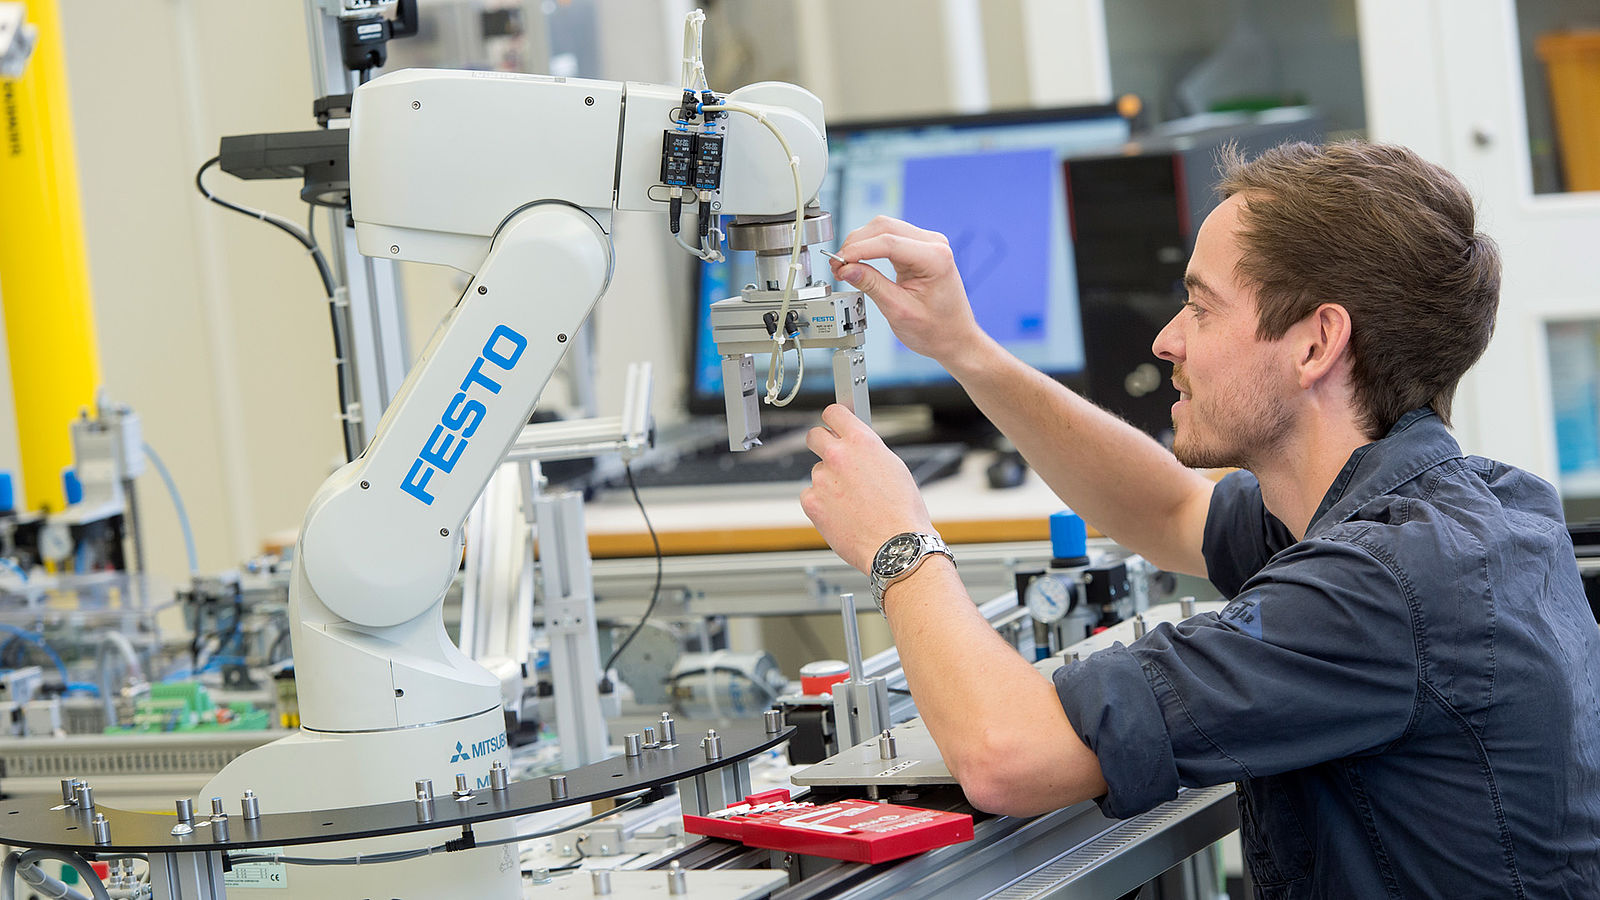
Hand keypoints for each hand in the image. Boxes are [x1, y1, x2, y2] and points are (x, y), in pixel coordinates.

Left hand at [800, 405, 934, 572]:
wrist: (896, 546)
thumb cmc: (902, 512)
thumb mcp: (894, 468)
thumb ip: (868, 452)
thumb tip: (856, 446)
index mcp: (862, 441)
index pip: (834, 413)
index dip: (833, 419)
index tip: (833, 425)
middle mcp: (838, 455)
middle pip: (814, 435)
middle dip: (822, 444)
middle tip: (833, 459)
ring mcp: (822, 478)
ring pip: (817, 472)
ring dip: (828, 482)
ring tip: (851, 502)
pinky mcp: (811, 502)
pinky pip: (810, 495)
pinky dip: (821, 503)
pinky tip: (841, 514)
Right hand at [829, 216, 984, 366]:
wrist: (955, 337)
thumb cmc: (937, 330)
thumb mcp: (899, 311)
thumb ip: (872, 285)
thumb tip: (846, 268)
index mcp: (935, 258)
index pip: (888, 242)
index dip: (858, 250)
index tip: (838, 263)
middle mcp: (934, 244)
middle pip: (884, 227)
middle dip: (856, 244)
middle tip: (837, 266)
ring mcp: (928, 243)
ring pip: (884, 228)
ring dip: (861, 243)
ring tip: (845, 266)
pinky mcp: (920, 248)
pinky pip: (890, 237)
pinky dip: (870, 246)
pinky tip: (858, 261)